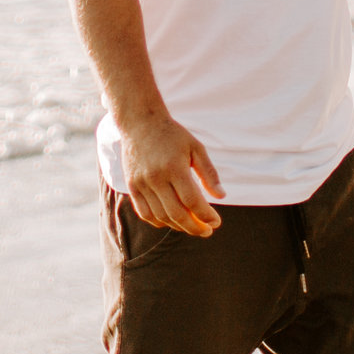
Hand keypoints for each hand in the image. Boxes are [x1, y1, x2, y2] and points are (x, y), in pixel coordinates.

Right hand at [121, 113, 223, 235]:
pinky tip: (172, 221)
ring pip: (161, 216)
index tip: (216, 222)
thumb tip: (221, 196)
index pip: (192, 201)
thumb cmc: (172, 135)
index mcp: (174, 166)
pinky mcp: (132, 186)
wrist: (140, 122)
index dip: (206, 216)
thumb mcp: (196, 147)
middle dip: (195, 227)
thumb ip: (209, 173)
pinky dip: (159, 221)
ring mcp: (142, 183)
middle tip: (207, 231)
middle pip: (177, 214)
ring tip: (192, 226)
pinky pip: (145, 213)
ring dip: (179, 226)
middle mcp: (156, 177)